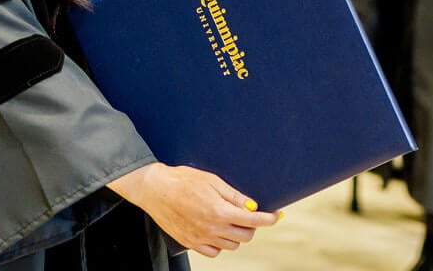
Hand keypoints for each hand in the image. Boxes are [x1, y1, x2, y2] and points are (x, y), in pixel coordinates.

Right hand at [106, 162, 279, 256]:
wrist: (155, 189)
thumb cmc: (183, 179)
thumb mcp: (212, 180)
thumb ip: (234, 196)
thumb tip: (252, 207)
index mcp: (220, 211)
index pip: (254, 221)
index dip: (269, 219)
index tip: (277, 216)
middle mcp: (212, 228)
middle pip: (245, 236)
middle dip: (253, 226)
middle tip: (249, 215)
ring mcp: (201, 238)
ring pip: (231, 246)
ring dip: (237, 235)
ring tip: (232, 222)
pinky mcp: (190, 242)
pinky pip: (213, 252)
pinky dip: (220, 245)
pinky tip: (218, 233)